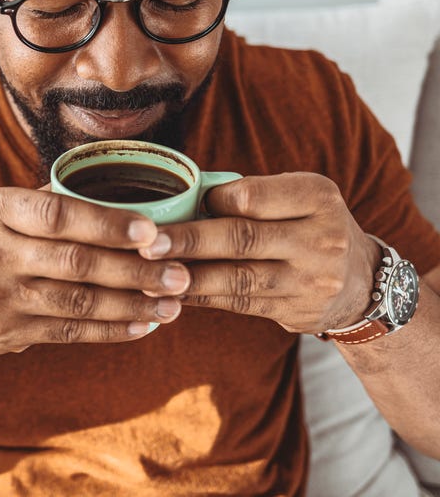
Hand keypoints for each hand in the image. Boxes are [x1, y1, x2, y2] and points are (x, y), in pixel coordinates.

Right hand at [0, 187, 189, 355]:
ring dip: (132, 304)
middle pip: (76, 262)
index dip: (109, 224)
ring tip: (173, 303)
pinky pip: (69, 333)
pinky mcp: (8, 333)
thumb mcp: (0, 212)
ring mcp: (0, 297)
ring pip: (78, 302)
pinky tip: (142, 325)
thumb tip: (125, 200)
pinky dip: (110, 330)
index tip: (154, 231)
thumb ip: (50, 206)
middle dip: (135, 270)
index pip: (59, 215)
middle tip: (181, 274)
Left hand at [138, 173, 380, 333]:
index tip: (183, 204)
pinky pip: (238, 303)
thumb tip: (186, 200)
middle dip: (189, 241)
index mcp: (316, 198)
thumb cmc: (312, 225)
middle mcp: (319, 239)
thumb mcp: (299, 197)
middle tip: (147, 243)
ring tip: (149, 273)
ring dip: (188, 276)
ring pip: (236, 278)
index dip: (212, 201)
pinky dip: (202, 297)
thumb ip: (253, 196)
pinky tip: (173, 292)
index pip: (253, 197)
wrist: (360, 282)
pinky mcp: (294, 311)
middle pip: (242, 239)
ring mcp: (309, 281)